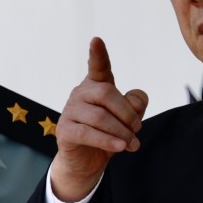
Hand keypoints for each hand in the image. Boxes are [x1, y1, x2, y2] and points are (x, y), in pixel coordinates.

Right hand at [51, 37, 147, 201]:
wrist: (86, 162)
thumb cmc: (108, 134)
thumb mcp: (127, 119)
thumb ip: (135, 105)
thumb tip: (135, 100)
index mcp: (95, 86)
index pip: (97, 67)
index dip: (98, 54)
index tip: (96, 40)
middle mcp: (80, 94)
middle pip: (106, 93)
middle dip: (127, 112)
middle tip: (138, 129)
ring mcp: (69, 111)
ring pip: (99, 117)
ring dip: (121, 132)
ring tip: (133, 144)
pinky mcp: (64, 130)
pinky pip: (88, 133)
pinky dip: (107, 141)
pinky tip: (120, 147)